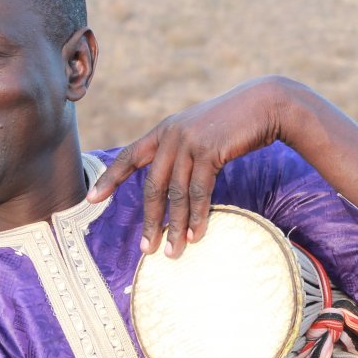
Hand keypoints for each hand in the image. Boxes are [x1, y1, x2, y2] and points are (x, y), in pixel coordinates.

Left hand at [86, 78, 281, 257]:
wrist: (265, 104)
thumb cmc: (236, 122)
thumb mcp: (202, 131)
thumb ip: (185, 151)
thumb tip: (177, 184)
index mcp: (164, 130)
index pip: (130, 157)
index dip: (110, 179)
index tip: (91, 199)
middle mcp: (171, 135)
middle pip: (153, 186)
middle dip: (151, 221)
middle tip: (147, 249)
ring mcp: (189, 142)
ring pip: (176, 194)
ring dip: (175, 226)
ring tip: (173, 252)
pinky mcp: (209, 151)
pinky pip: (199, 192)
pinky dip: (198, 217)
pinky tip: (197, 235)